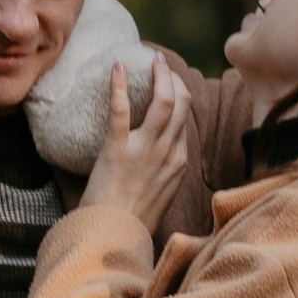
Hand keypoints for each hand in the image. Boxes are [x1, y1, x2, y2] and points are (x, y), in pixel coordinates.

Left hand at [77, 53, 196, 231]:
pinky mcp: (118, 150)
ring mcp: (144, 151)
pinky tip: (117, 67)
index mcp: (178, 163)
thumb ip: (162, 173)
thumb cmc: (129, 221)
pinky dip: (120, 85)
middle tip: (160, 64)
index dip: (179, 95)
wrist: (112, 238)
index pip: (185, 120)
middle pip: (181, 104)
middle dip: (173, 78)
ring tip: (151, 59)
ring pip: (163, 102)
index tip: (169, 82)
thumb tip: (156, 158)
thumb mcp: (158, 196)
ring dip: (159, 75)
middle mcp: (168, 153)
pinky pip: (121, 109)